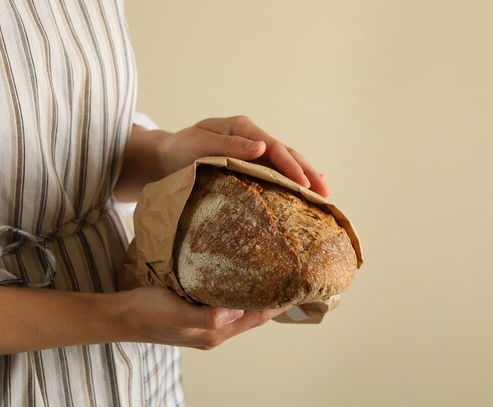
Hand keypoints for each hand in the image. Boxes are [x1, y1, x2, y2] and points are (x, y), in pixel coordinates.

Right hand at [120, 286, 290, 349]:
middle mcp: (213, 330)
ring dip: (254, 296)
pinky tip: (236, 279)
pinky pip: (224, 304)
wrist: (120, 316)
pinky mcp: (194, 313)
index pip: (255, 318)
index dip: (277, 305)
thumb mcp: (177, 314)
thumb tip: (235, 310)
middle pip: (251, 315)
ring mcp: (204, 324)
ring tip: (269, 275)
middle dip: (271, 300)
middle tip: (288, 277)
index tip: (297, 288)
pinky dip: (236, 293)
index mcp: (214, 332)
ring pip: (239, 310)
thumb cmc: (146, 313)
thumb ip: (207, 316)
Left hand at [158, 116, 329, 196]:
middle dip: (307, 172)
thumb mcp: (198, 144)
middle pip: (286, 153)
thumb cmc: (179, 149)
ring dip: (305, 175)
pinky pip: (275, 169)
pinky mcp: (250, 161)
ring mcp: (252, 148)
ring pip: (285, 161)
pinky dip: (292, 177)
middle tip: (325, 192)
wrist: (167, 156)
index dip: (290, 166)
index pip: (273, 147)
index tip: (303, 183)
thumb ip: (228, 144)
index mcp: (241, 128)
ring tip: (324, 192)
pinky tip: (306, 186)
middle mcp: (251, 136)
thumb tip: (261, 147)